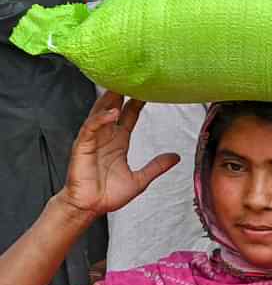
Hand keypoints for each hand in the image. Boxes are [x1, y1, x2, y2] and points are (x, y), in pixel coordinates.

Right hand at [59, 92, 179, 222]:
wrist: (90, 208)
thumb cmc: (108, 195)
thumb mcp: (140, 179)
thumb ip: (157, 166)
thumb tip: (176, 157)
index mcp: (119, 142)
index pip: (129, 116)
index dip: (137, 103)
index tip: (150, 89)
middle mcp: (106, 137)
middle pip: (114, 109)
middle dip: (122, 94)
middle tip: (133, 76)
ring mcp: (93, 141)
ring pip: (100, 113)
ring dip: (109, 100)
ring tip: (120, 85)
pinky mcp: (82, 147)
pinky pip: (90, 129)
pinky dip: (100, 120)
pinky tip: (112, 113)